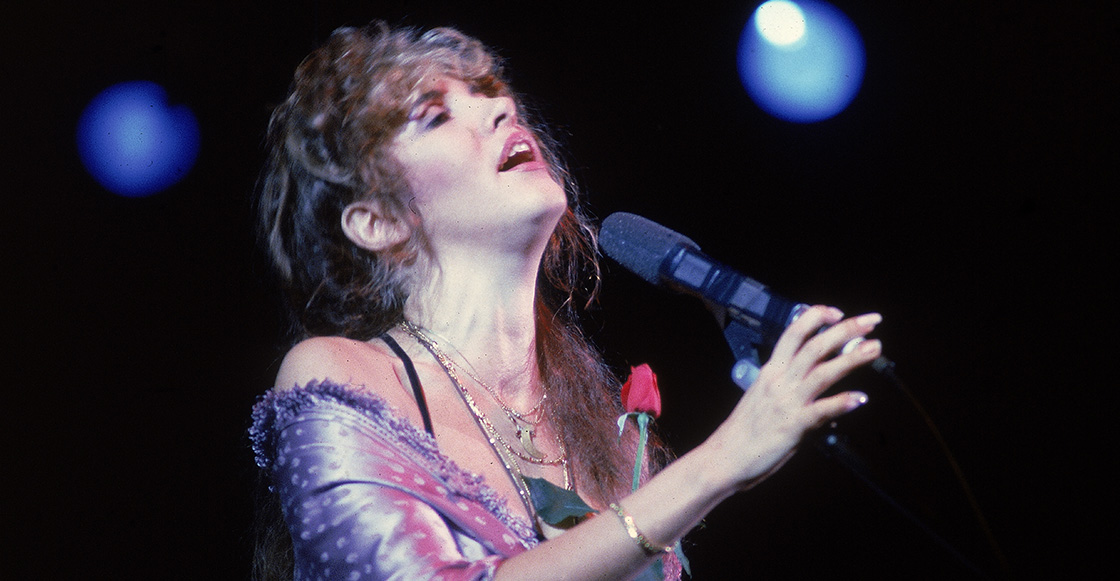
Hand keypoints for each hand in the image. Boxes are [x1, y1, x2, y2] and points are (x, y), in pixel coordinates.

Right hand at [707, 305, 880, 488]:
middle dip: (846, 330)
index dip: (817, 318)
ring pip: (823, 371)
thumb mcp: (762, 397)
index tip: (837, 313)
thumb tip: (811, 381)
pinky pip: (822, 410)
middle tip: (871, 321)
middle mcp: (779, 381)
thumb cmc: (743, 431)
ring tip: (874, 348)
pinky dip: (842, 402)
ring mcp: (787, 401)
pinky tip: (861, 398)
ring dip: (852, 358)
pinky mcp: (794, 425)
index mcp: (770, 371)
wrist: (725, 457)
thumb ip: (787, 386)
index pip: (794, 333)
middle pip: (815, 346)